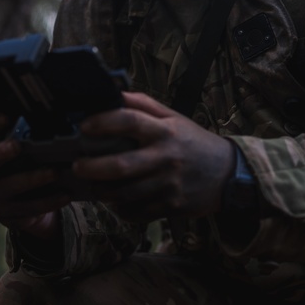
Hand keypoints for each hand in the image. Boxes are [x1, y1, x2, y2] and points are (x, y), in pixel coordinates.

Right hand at [0, 113, 67, 239]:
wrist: (28, 206)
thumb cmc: (28, 167)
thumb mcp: (26, 150)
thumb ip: (31, 136)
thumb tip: (57, 117)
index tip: (5, 117)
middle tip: (17, 146)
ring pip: (6, 188)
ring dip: (31, 179)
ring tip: (54, 172)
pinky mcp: (5, 214)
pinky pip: (25, 209)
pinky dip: (47, 202)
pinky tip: (64, 195)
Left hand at [73, 91, 235, 220]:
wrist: (228, 174)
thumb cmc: (193, 142)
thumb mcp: (174, 118)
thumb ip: (144, 105)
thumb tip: (114, 93)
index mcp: (165, 131)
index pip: (129, 121)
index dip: (102, 122)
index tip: (84, 127)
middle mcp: (166, 157)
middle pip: (121, 165)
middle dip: (93, 168)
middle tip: (76, 167)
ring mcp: (168, 185)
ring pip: (125, 193)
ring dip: (102, 191)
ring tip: (90, 185)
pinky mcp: (171, 206)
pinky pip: (137, 212)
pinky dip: (121, 209)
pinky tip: (114, 202)